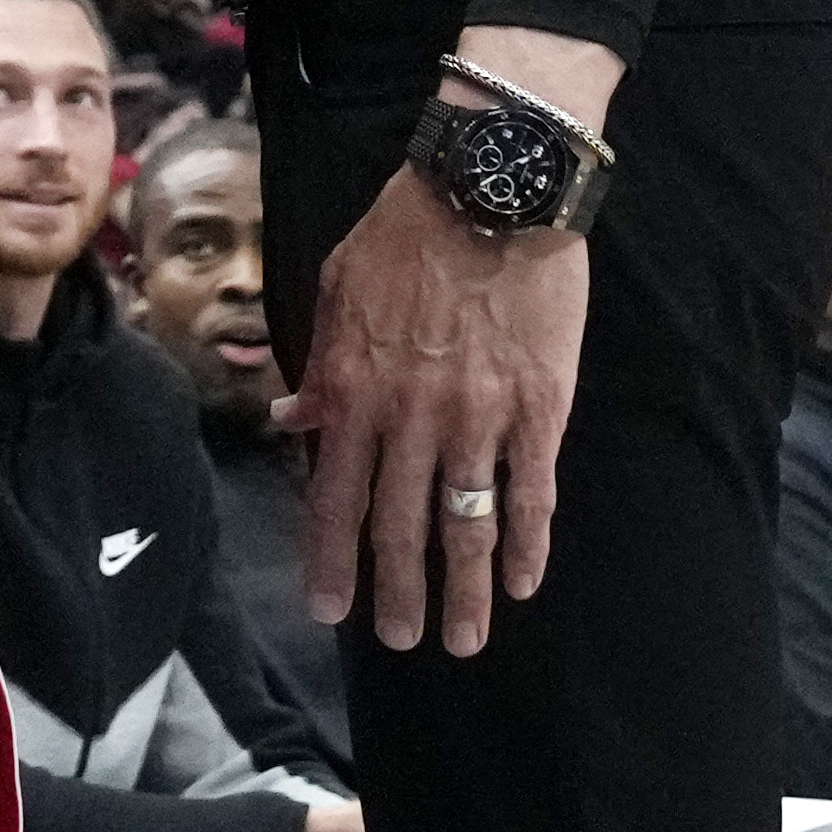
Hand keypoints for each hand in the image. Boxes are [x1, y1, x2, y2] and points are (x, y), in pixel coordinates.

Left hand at [276, 167, 589, 653]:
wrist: (491, 191)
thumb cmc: (405, 233)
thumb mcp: (337, 289)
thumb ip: (318, 365)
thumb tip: (291, 422)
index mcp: (352, 386)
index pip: (333, 493)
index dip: (330, 557)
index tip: (328, 609)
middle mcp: (410, 414)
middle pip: (398, 524)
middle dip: (395, 592)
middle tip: (399, 640)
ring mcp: (479, 417)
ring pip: (466, 524)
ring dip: (466, 590)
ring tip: (464, 640)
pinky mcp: (540, 409)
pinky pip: (532, 493)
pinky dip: (528, 544)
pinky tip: (525, 583)